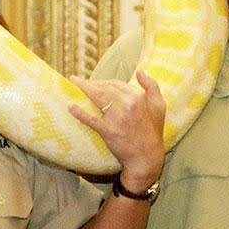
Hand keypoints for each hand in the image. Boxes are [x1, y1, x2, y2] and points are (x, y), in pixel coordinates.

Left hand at [68, 70, 165, 190]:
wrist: (146, 157)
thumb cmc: (153, 132)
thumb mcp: (159, 106)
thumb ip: (152, 86)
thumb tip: (139, 71)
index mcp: (137, 97)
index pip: (116, 84)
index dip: (104, 82)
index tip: (95, 82)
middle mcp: (127, 105)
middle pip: (104, 88)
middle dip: (90, 83)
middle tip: (79, 81)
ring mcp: (117, 118)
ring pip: (97, 98)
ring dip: (83, 88)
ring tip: (73, 83)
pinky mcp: (108, 131)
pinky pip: (91, 119)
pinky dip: (79, 112)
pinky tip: (70, 106)